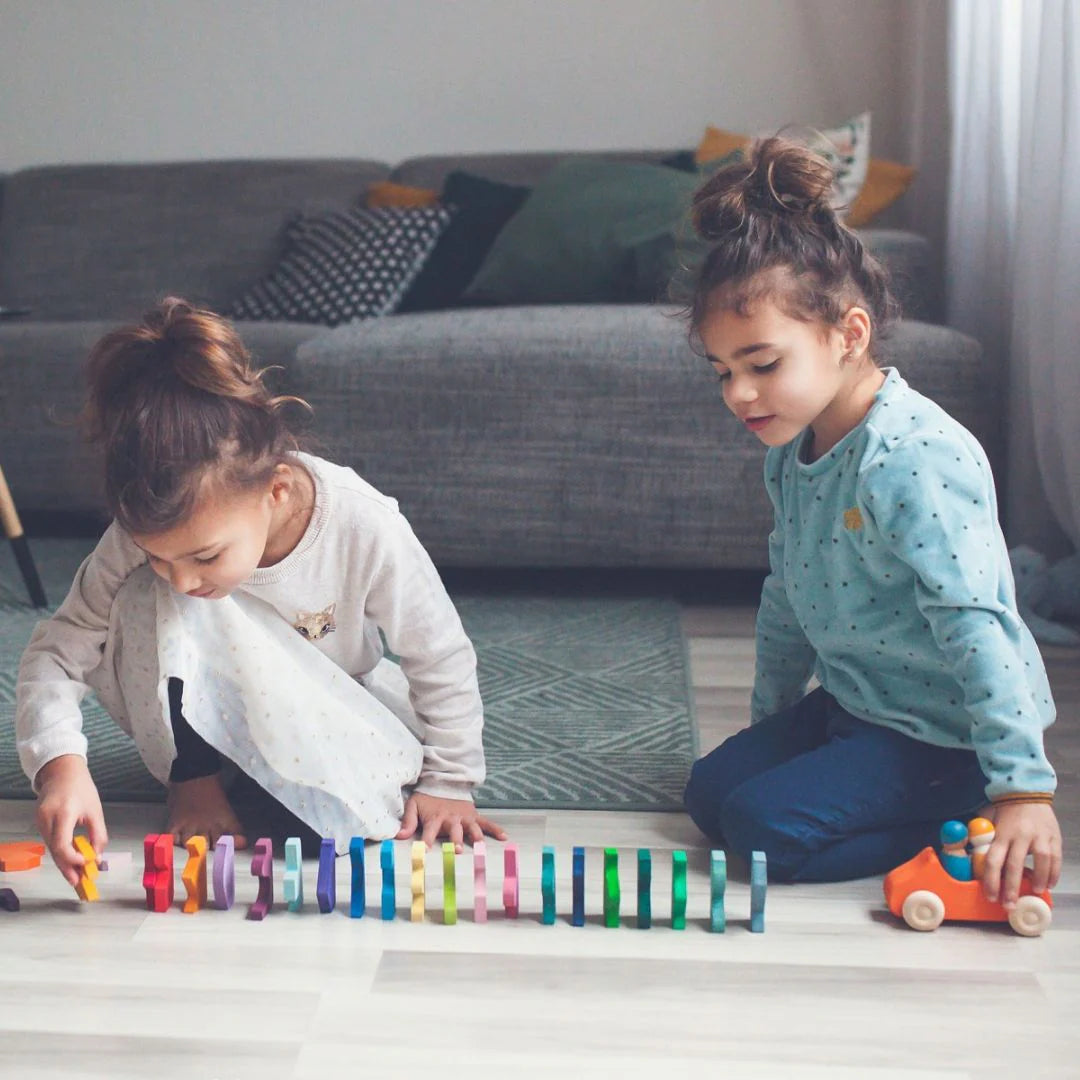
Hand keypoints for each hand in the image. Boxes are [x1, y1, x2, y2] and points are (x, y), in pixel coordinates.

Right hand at [34, 754, 108, 886]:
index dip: (72, 859)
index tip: (86, 865)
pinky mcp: (39, 823)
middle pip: (55, 851)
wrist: (62, 772)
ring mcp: (40, 821)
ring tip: (78, 876)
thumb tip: (98, 857)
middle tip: (80, 884)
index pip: (61, 844)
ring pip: (51, 849)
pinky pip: (50, 842)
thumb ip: (98, 834)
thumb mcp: (95, 810)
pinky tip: (71, 861)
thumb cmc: (81, 788)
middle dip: (67, 869)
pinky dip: (60, 853)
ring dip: (64, 863)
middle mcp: (47, 818)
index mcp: (63, 813)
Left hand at [395, 792, 507, 852]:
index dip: (426, 843)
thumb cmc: (428, 798)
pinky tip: (504, 837)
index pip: (428, 833)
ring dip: (474, 837)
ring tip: (479, 845)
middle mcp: (451, 819)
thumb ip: (407, 821)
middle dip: (455, 841)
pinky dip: (495, 829)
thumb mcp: (414, 805)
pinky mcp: (474, 816)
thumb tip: (398, 836)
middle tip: (456, 850)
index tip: (424, 853)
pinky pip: (486, 823)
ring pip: (472, 828)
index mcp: (435, 818)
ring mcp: (464, 817)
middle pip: (454, 832)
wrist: (445, 781)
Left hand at [980, 801, 1061, 908]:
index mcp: (1001, 833)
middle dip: (1011, 889)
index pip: (993, 860)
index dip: (991, 881)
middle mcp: (1020, 836)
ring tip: (1034, 892)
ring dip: (1037, 880)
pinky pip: (1055, 858)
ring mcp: (1039, 837)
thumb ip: (984, 838)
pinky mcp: (1054, 837)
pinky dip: (1053, 873)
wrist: (1027, 793)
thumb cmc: (1005, 810)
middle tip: (1010, 905)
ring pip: (1040, 862)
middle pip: (1014, 866)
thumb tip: (971, 855)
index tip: (991, 896)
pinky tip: (1049, 883)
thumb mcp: (989, 820)